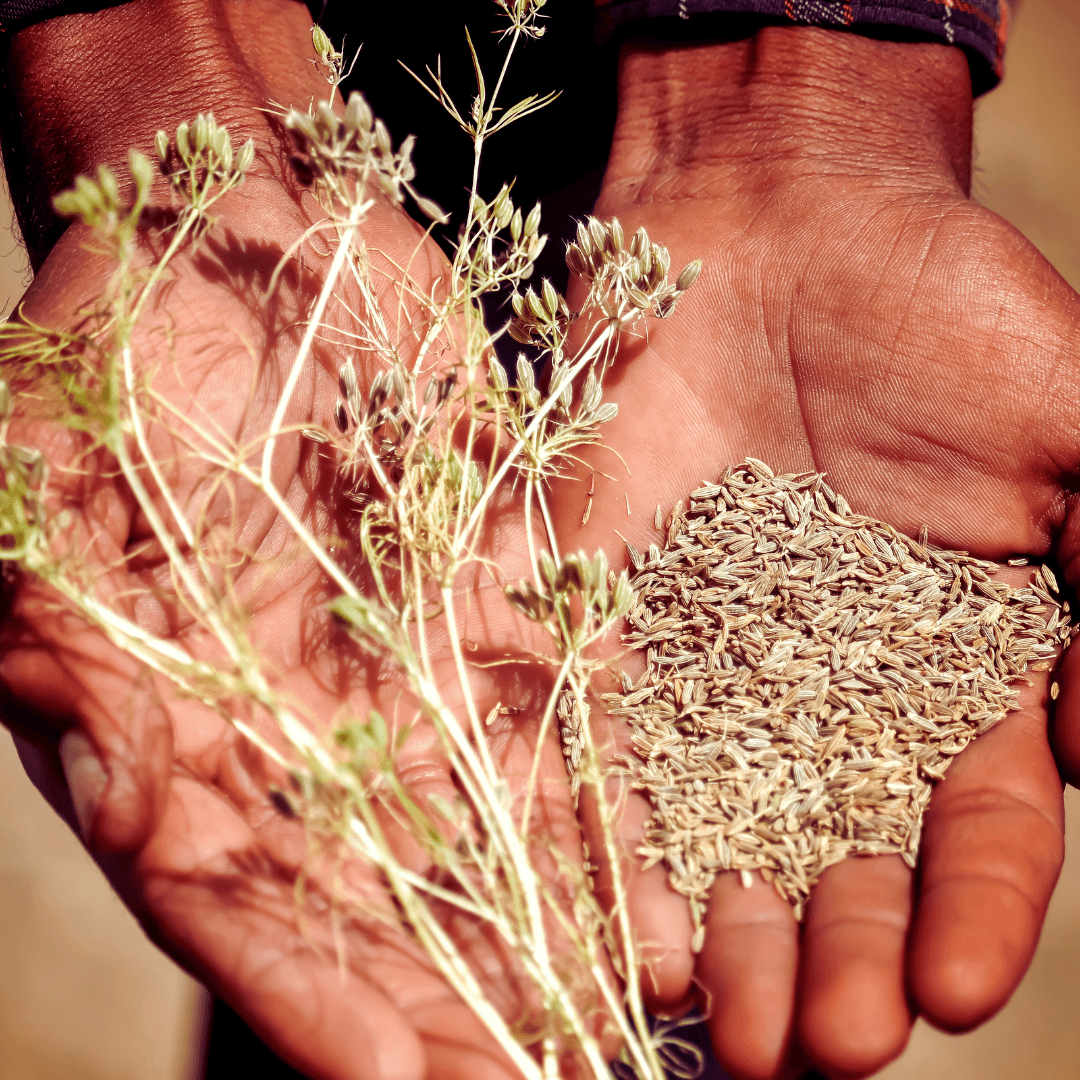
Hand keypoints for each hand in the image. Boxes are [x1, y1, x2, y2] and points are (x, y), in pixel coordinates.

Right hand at [0, 5, 586, 1078]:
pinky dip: (613, 810)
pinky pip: (566, 722)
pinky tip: (674, 892)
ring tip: (649, 1015)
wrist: (235, 241)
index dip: (315, 1002)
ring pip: (494, 835)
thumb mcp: (47, 511)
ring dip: (565, 932)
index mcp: (175, 729)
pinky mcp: (496, 600)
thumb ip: (91, 676)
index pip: (243, 903)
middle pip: (385, 902)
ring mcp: (406, 668)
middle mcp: (299, 727)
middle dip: (466, 1003)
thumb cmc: (107, 363)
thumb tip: (150, 825)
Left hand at [553, 28, 1079, 1079]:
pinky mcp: (619, 617)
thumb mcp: (1075, 423)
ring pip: (725, 830)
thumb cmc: (944, 307)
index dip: (977, 911)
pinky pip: (612, 741)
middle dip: (840, 958)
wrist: (776, 227)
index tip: (961, 994)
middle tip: (825, 1054)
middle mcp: (835, 691)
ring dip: (725, 934)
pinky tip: (616, 917)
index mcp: (960, 666)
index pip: (979, 826)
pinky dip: (615, 828)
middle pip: (843, 857)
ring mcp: (719, 662)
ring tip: (719, 1031)